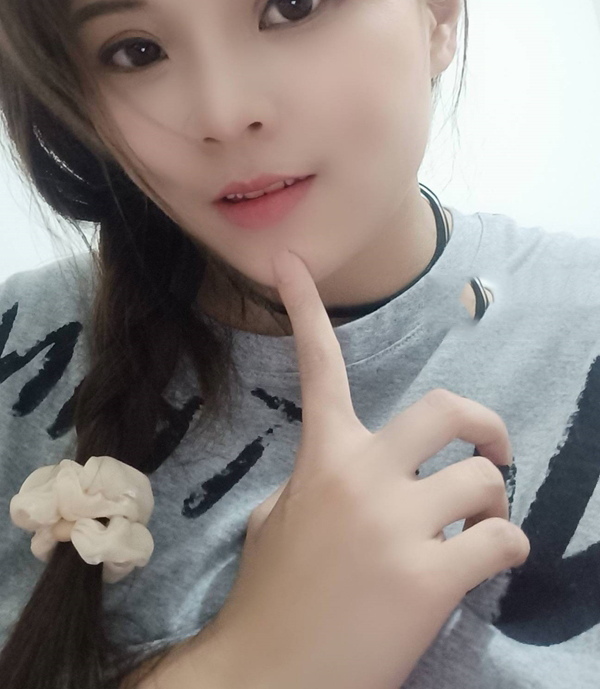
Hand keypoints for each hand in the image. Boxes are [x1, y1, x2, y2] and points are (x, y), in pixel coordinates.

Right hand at [207, 248, 529, 688]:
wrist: (267, 677)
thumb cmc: (273, 598)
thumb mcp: (279, 518)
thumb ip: (316, 479)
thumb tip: (347, 469)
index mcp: (322, 456)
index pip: (318, 366)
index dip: (303, 307)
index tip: (291, 263)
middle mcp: (360, 477)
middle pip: (447, 408)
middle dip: (485, 424)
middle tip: (493, 451)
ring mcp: (396, 526)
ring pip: (483, 480)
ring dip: (491, 505)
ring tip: (475, 533)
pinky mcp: (429, 579)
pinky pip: (501, 540)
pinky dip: (505, 550)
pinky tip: (485, 565)